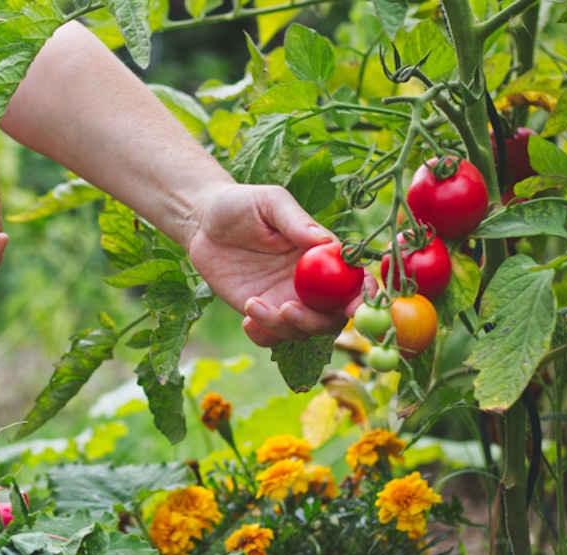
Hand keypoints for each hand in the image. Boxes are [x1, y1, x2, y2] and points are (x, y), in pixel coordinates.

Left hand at [185, 184, 367, 347]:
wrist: (203, 223)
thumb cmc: (241, 204)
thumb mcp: (269, 203)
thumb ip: (295, 221)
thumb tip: (324, 241)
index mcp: (323, 256)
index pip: (355, 281)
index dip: (363, 297)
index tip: (354, 306)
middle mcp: (311, 283)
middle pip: (332, 317)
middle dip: (317, 322)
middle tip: (287, 309)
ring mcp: (286, 300)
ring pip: (302, 332)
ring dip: (283, 328)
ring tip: (252, 303)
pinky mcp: (261, 312)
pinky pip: (272, 339)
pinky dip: (263, 337)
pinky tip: (246, 318)